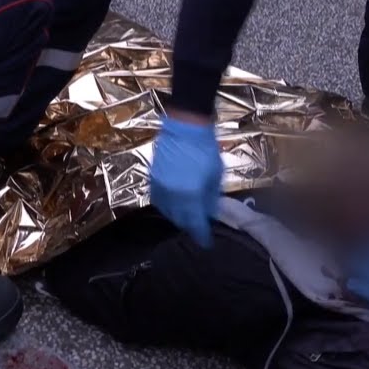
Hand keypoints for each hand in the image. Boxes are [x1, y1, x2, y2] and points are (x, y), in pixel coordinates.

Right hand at [149, 113, 221, 246]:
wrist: (185, 126)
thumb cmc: (205, 148)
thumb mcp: (216, 174)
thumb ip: (211, 195)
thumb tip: (210, 210)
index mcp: (190, 194)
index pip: (195, 223)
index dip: (201, 234)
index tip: (206, 242)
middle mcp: (172, 194)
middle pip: (179, 219)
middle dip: (189, 225)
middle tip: (198, 227)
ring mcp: (160, 186)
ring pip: (166, 211)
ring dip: (177, 216)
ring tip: (187, 216)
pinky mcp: (152, 178)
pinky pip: (158, 199)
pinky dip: (166, 205)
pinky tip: (175, 204)